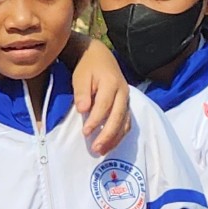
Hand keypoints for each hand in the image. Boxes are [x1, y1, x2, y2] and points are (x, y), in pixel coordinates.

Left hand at [69, 35, 134, 154]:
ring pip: (125, 122)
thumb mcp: (80, 76)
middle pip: (118, 117)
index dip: (95, 120)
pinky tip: (109, 144)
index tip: (85, 132)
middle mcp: (123, 92)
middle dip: (107, 135)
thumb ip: (82, 93)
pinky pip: (126, 123)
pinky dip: (119, 135)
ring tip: (102, 151)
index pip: (104, 105)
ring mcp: (126, 100)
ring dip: (115, 138)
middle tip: (96, 148)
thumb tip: (83, 110)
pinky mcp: (126, 105)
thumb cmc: (87, 67)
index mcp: (111, 83)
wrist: (99, 57)